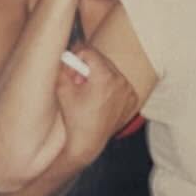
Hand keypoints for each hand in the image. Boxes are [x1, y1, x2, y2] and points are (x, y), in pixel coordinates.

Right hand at [55, 46, 139, 165]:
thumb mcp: (62, 89)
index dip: (76, 58)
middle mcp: (121, 81)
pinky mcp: (132, 99)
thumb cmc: (74, 118)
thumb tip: (65, 54)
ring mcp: (129, 91)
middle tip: (78, 82)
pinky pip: (120, 84)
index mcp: (104, 77)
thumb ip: (62, 67)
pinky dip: (110, 88)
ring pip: (111, 71)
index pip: (89, 52)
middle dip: (87, 68)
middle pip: (101, 60)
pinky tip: (100, 101)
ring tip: (89, 94)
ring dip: (99, 77)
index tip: (72, 69)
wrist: (88, 143)